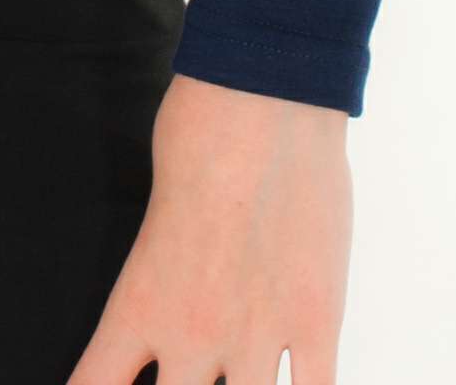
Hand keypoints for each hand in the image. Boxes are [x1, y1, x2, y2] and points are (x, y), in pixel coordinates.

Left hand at [63, 70, 352, 384]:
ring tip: (232, 372)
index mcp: (139, 305)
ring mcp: (257, 337)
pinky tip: (295, 382)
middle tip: (185, 369)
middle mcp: (192, 335)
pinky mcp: (316, 323)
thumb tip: (177, 306)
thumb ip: (161, 280)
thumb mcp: (154, 216)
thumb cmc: (196, 135)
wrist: (258, 99)